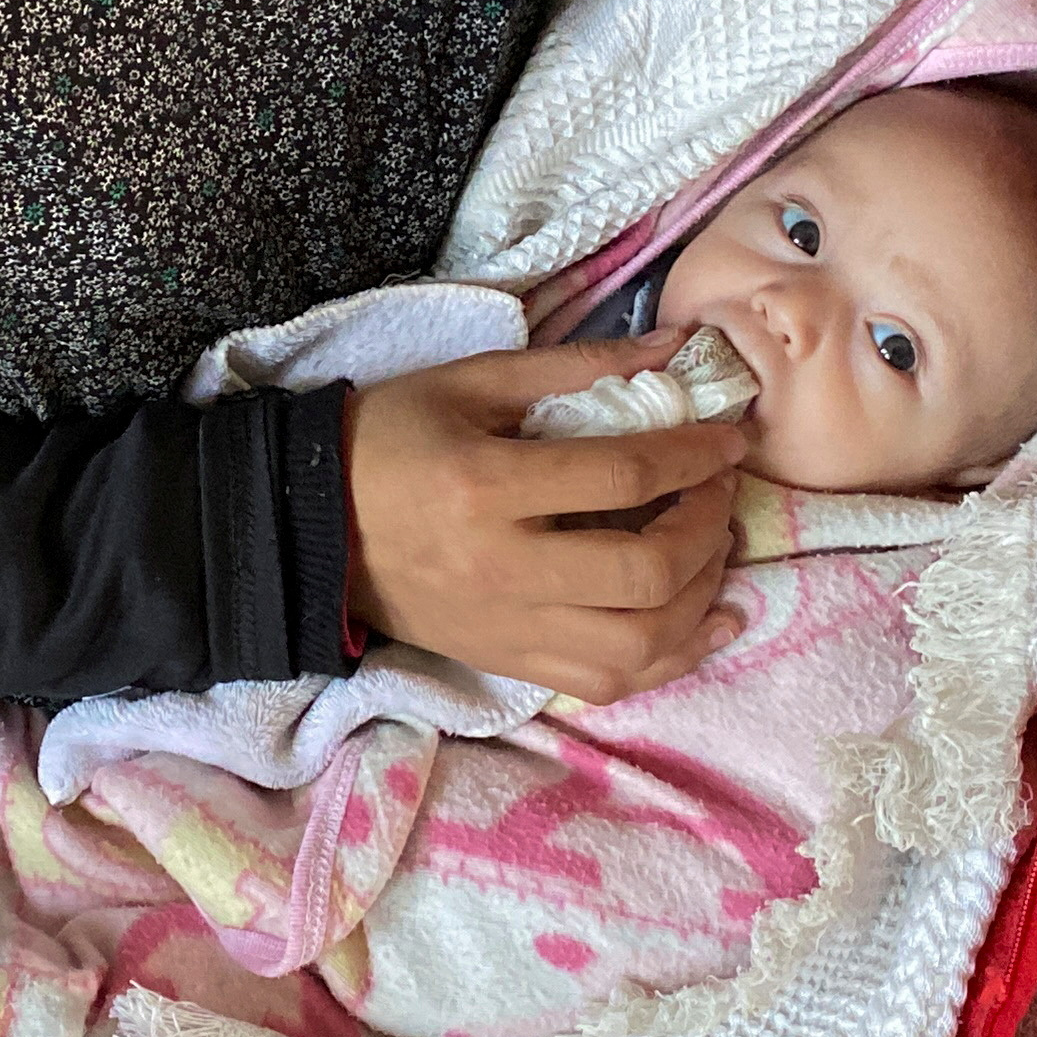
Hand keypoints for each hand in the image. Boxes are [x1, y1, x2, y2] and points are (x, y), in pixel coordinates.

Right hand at [341, 337, 748, 701]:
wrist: (307, 524)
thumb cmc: (389, 439)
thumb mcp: (472, 382)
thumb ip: (578, 367)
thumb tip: (676, 353)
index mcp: (487, 486)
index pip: (622, 476)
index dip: (694, 454)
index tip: (730, 438)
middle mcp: (501, 569)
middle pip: (643, 572)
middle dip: (706, 527)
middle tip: (718, 490)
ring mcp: (505, 628)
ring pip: (637, 645)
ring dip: (701, 599)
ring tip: (718, 553)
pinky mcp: (506, 662)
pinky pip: (609, 683)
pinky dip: (674, 659)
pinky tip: (710, 622)